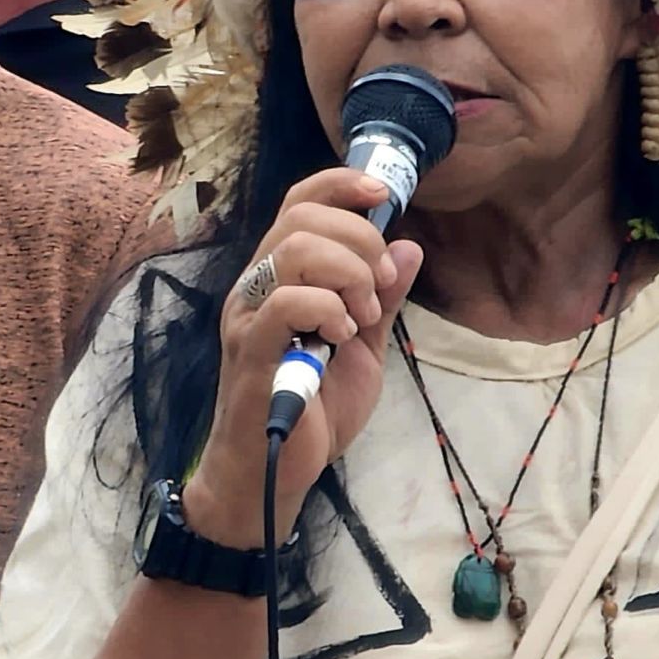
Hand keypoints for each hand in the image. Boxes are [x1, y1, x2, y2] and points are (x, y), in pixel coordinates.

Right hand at [181, 168, 423, 548]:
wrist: (275, 473)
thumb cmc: (313, 408)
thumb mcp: (363, 348)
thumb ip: (382, 300)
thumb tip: (409, 248)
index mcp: (282, 276)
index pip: (300, 202)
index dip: (340, 185)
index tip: (382, 194)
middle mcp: (257, 284)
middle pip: (301, 217)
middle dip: (359, 239)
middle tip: (381, 288)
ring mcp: (249, 315)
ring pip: (292, 250)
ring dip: (347, 274)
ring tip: (363, 315)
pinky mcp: (251, 350)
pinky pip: (284, 303)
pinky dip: (326, 308)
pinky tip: (341, 335)